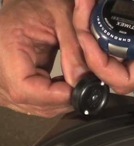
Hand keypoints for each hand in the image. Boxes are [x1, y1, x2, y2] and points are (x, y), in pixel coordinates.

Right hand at [0, 0, 87, 117]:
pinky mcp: (15, 82)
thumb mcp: (62, 18)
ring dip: (58, 101)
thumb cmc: (39, 3)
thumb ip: (73, 50)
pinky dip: (53, 98)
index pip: (24, 88)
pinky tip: (65, 87)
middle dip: (60, 101)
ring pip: (33, 105)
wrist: (28, 4)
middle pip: (29, 101)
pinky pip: (34, 100)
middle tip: (83, 90)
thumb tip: (81, 81)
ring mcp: (5, 78)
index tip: (78, 92)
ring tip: (76, 87)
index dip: (53, 96)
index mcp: (5, 47)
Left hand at [74, 0, 133, 93]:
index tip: (88, 42)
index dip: (101, 67)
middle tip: (81, 16)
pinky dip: (96, 16)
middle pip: (105, 62)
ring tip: (83, 5)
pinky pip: (109, 27)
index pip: (123, 79)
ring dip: (88, 26)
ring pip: (103, 44)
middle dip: (86, 43)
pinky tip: (92, 4)